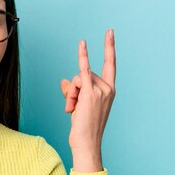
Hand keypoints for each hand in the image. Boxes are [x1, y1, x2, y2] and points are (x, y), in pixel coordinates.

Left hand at [60, 29, 115, 151]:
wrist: (86, 143)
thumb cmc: (83, 127)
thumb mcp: (79, 106)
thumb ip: (72, 91)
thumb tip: (64, 81)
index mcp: (110, 90)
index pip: (110, 64)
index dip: (110, 48)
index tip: (110, 32)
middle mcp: (108, 88)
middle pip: (84, 73)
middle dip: (74, 89)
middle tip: (73, 108)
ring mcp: (101, 91)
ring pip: (78, 77)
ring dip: (71, 93)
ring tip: (72, 110)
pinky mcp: (91, 94)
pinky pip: (84, 71)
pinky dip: (83, 56)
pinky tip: (82, 43)